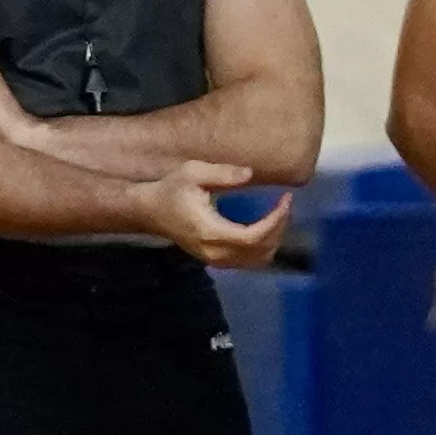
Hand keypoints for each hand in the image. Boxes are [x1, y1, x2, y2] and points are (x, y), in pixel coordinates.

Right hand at [142, 167, 280, 267]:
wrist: (149, 212)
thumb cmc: (171, 190)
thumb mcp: (193, 173)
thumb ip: (222, 173)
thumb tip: (249, 174)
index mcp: (210, 232)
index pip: (253, 236)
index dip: (275, 221)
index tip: (285, 200)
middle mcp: (215, 252)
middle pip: (260, 251)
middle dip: (278, 228)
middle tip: (284, 204)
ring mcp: (215, 260)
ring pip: (257, 260)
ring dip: (273, 239)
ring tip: (277, 215)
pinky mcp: (215, 261)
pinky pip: (248, 261)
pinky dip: (263, 247)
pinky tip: (265, 227)